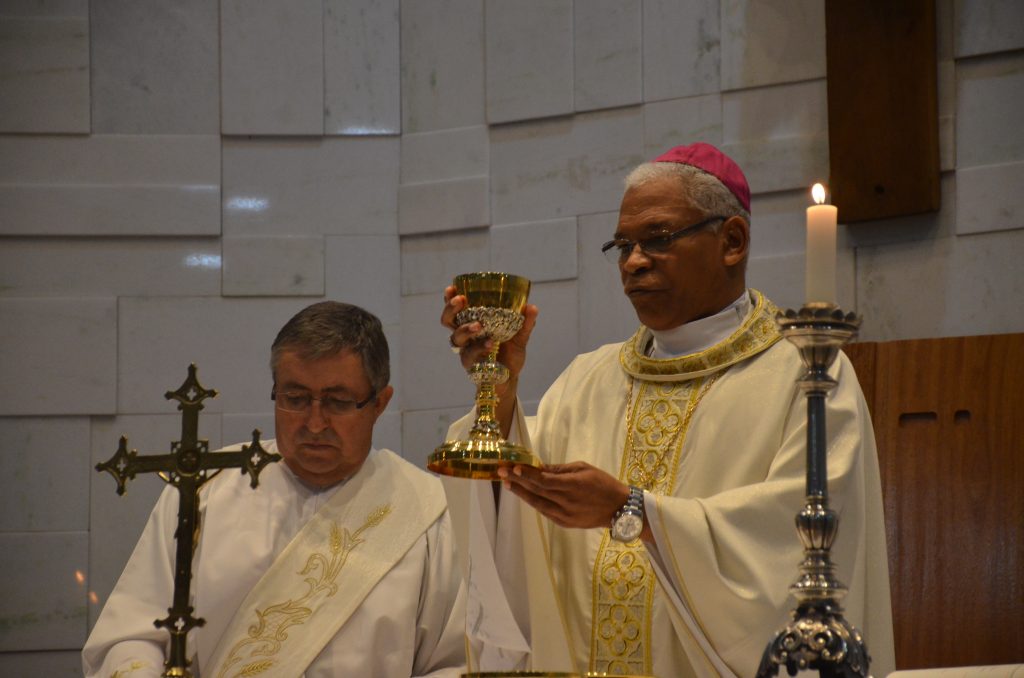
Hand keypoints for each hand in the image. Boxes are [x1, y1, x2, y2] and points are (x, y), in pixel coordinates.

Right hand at [440, 285, 538, 386]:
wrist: (510, 378)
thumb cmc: (510, 354)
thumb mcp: (519, 336)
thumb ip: (525, 323)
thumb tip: (532, 307)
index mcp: (472, 324)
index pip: (456, 309)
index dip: (450, 298)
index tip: (452, 288)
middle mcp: (465, 336)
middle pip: (448, 320)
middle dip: (451, 309)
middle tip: (461, 300)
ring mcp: (466, 350)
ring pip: (456, 338)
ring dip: (465, 329)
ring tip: (479, 325)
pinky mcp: (470, 364)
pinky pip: (470, 355)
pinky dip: (479, 347)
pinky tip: (489, 344)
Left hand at [498, 461, 631, 529]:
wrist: (619, 508)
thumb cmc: (602, 483)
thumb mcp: (584, 468)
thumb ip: (560, 469)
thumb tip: (540, 467)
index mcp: (572, 486)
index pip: (543, 480)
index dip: (527, 474)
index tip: (513, 468)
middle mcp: (565, 502)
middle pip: (536, 491)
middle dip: (517, 481)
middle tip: (501, 472)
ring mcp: (564, 515)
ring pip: (537, 503)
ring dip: (521, 494)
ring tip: (508, 484)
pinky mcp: (565, 523)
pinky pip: (545, 512)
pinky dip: (534, 503)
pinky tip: (525, 495)